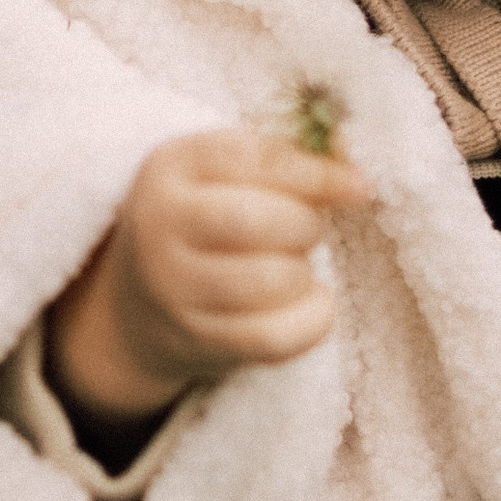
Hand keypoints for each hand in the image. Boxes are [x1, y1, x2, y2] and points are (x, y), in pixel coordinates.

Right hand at [45, 129, 370, 434]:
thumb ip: (291, 161)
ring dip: (303, 272)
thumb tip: (356, 178)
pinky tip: (308, 303)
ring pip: (274, 280)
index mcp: (170, 167)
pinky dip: (313, 319)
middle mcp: (160, 225)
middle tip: (301, 231)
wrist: (142, 303)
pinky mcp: (198, 341)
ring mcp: (174, 289)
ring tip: (289, 267)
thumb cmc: (208, 222)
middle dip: (304, 225)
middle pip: (260, 221)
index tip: (359, 187)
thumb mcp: (228, 175)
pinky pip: (278, 336)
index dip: (317, 172)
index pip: (253, 159)